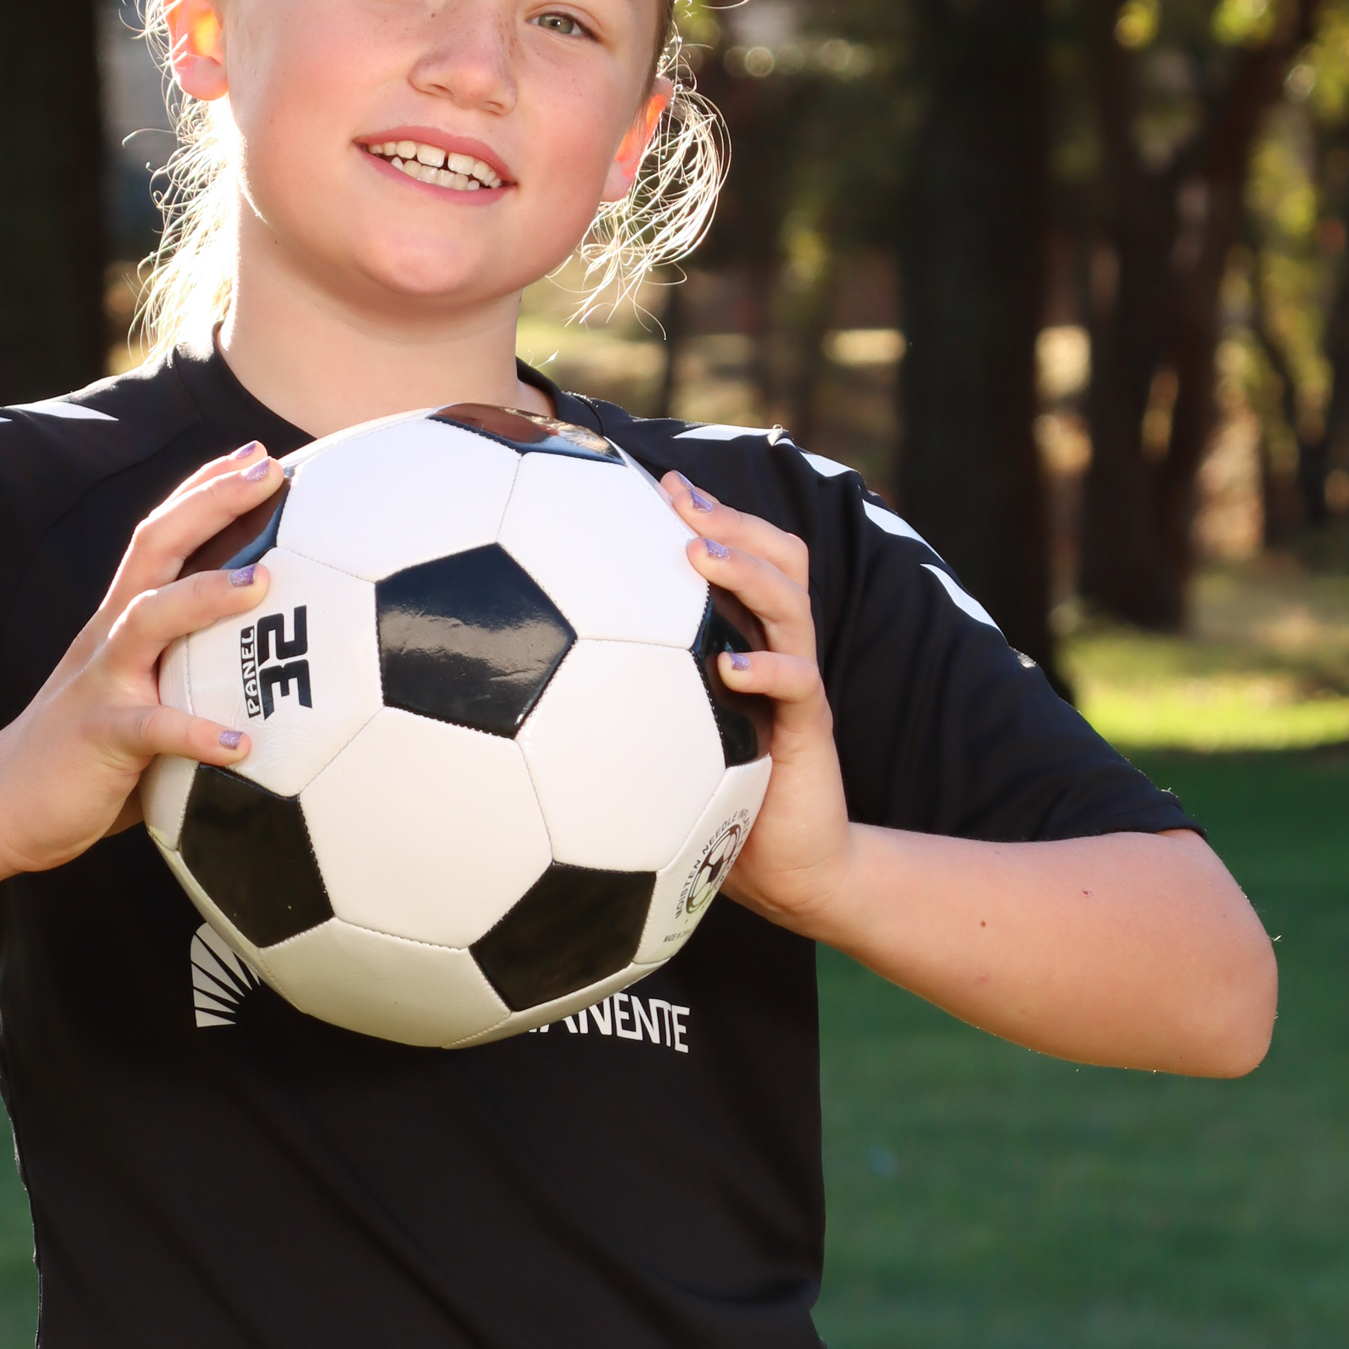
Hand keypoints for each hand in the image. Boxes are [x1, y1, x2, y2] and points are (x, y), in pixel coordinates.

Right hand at [0, 444, 277, 877]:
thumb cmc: (82, 757)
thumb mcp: (138, 699)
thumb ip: (187, 679)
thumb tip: (269, 682)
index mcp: (120, 624)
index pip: (163, 537)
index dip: (204, 491)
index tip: (256, 455)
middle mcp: (110, 638)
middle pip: (156, 548)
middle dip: (212, 504)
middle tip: (270, 471)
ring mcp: (102, 682)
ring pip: (149, 618)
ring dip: (206, 596)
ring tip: (264, 583)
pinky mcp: (100, 736)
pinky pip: (153, 728)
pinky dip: (197, 733)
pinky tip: (240, 744)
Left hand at [659, 471, 855, 935]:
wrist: (791, 867)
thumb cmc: (718, 803)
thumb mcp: (669, 740)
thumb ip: (629, 701)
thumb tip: (541, 681)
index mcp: (749, 643)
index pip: (747, 557)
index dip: (712, 514)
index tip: (656, 481)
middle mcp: (778, 652)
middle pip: (780, 560)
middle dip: (733, 520)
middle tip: (678, 497)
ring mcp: (798, 688)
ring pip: (791, 607)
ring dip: (746, 574)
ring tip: (698, 555)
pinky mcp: (808, 732)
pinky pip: (800, 688)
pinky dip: (768, 670)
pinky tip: (729, 667)